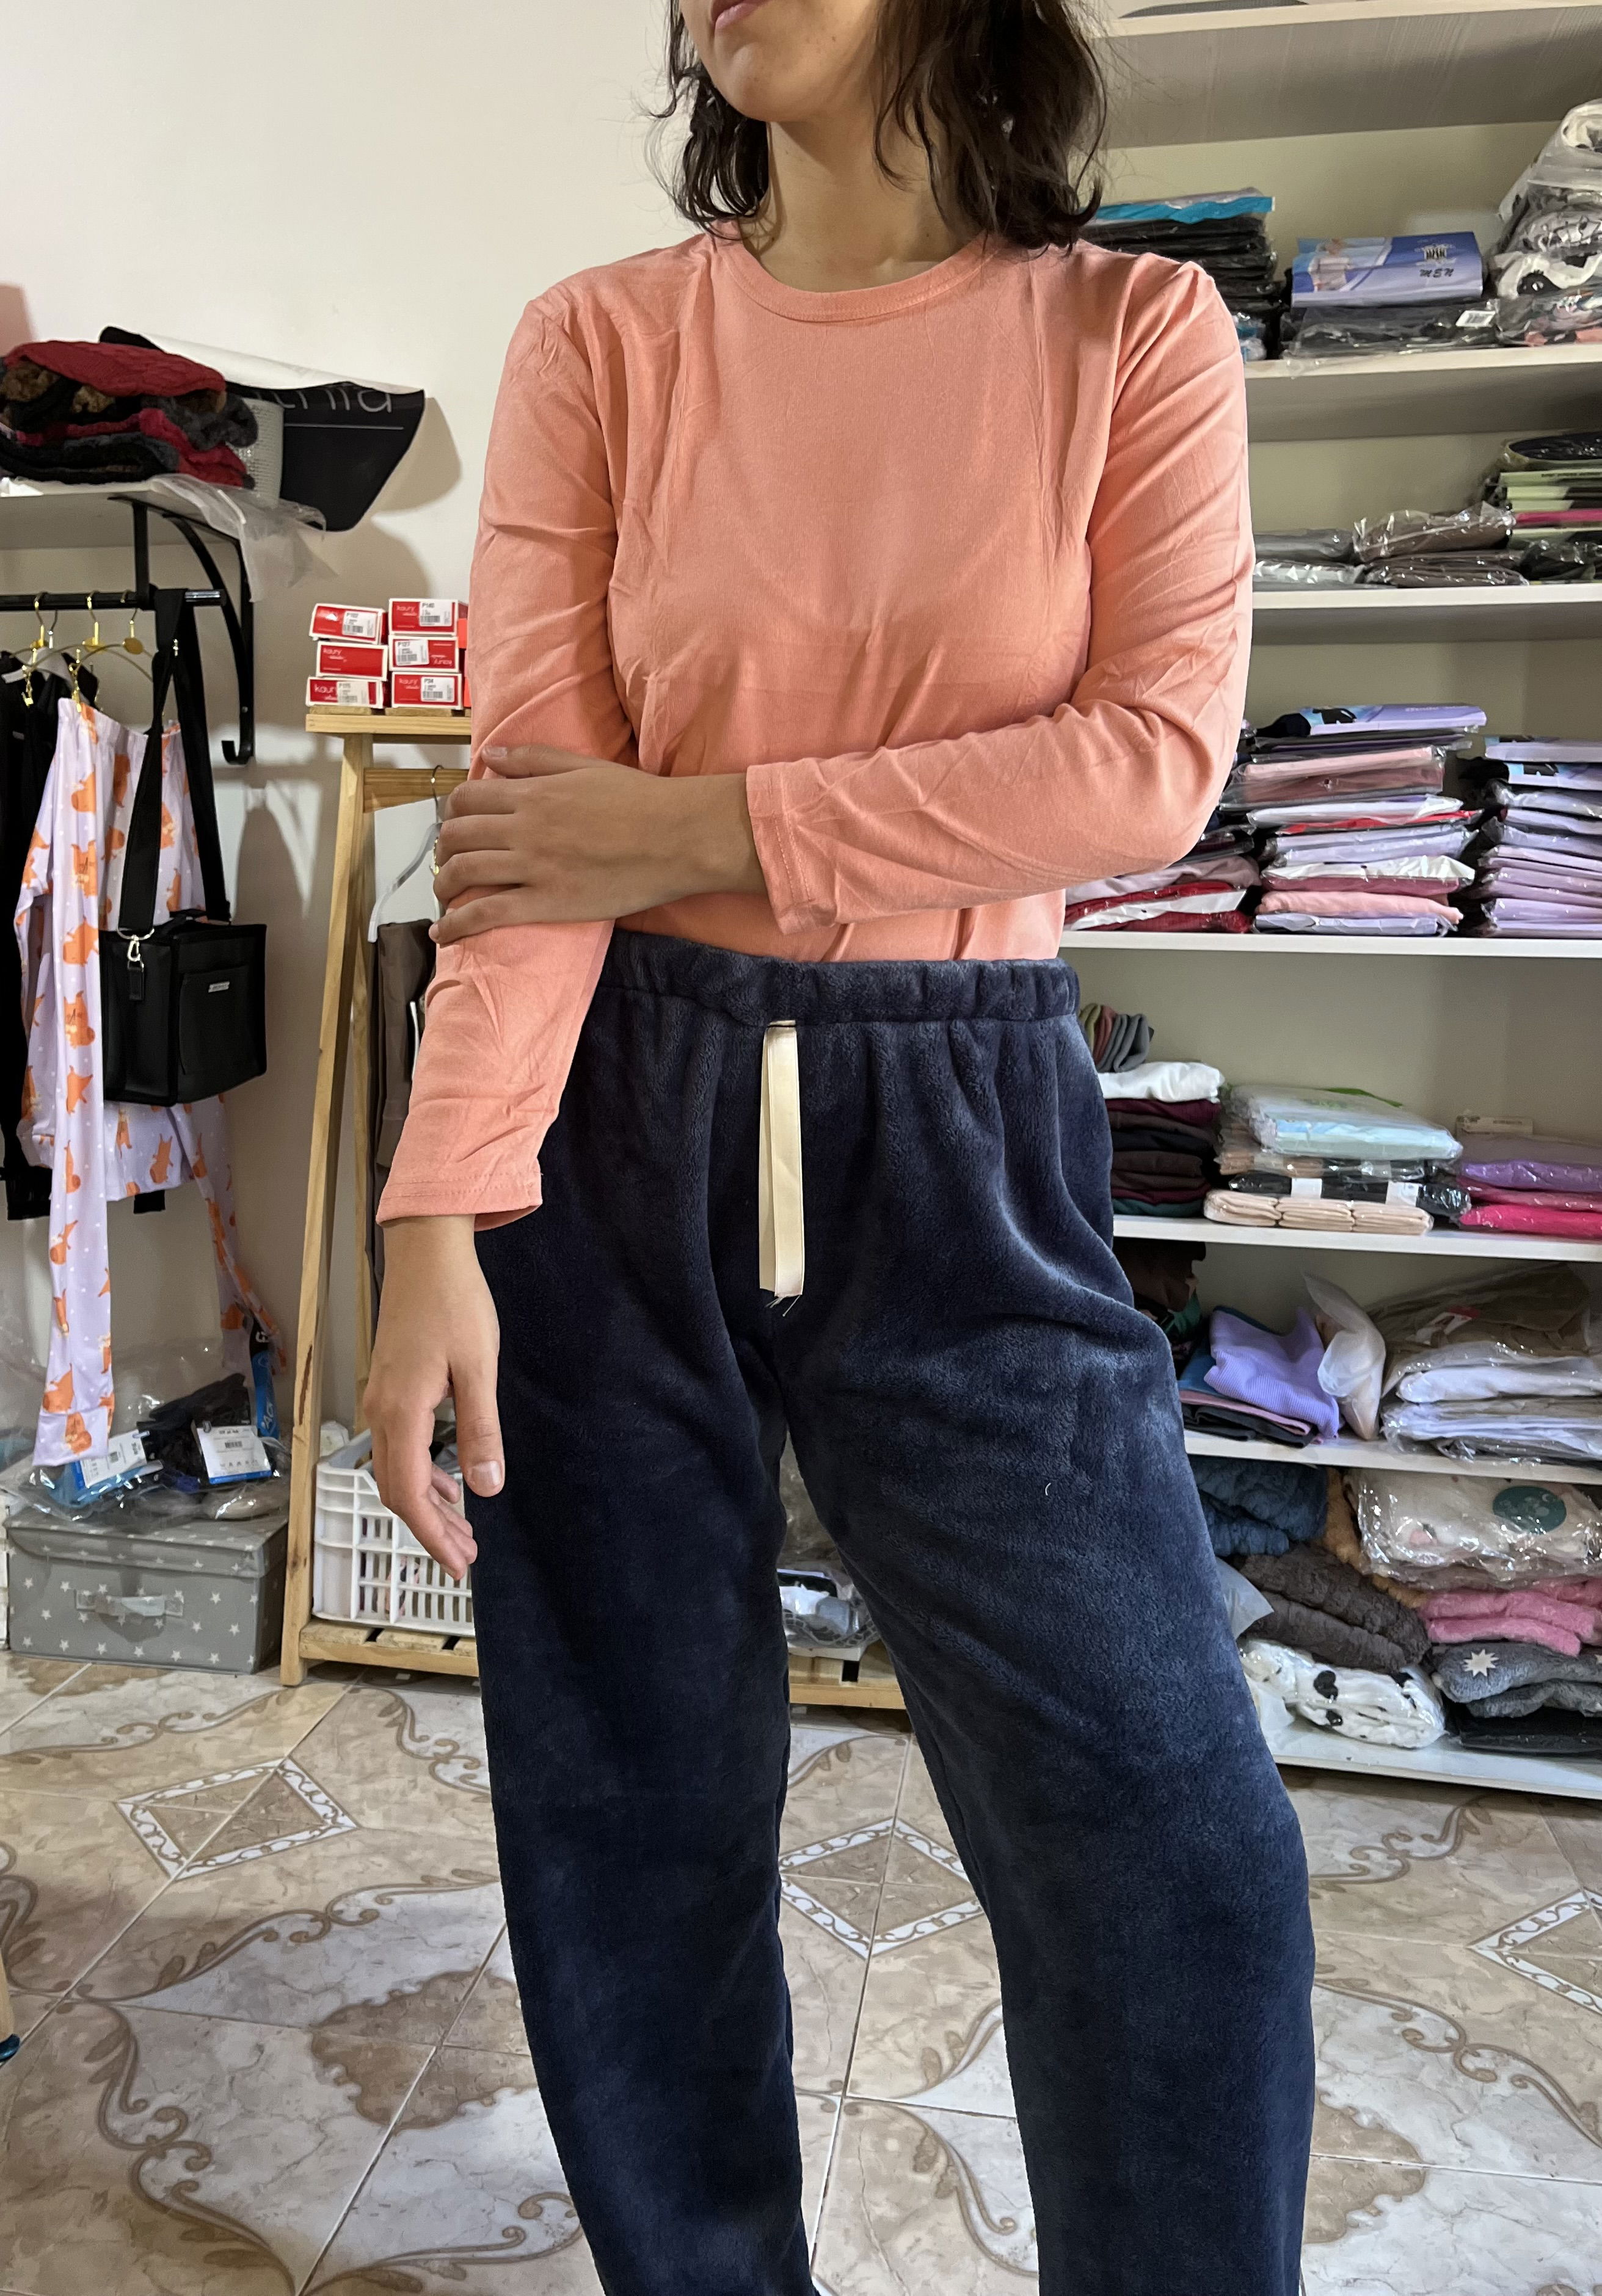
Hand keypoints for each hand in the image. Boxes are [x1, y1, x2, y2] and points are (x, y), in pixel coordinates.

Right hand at [365, 1217, 503, 1581]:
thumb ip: (480, 1429)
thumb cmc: (455, 1303)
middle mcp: (382, 1411)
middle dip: (430, 1528)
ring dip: (427, 1503)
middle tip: (464, 1557)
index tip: (457, 1565)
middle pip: (397, 1490)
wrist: (426, 1253)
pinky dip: (422, 1474)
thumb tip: (486, 1488)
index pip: (408, 1494)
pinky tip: (449, 1481)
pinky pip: (399, 1447)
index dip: (432, 1535)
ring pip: (396, 1470)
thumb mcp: (478, 1367)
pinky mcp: (389, 1387)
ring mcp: (381, 1399)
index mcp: (401, 1412)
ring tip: (462, 1529)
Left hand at [430, 743, 764, 943]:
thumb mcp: (585, 766)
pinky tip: (443, 932)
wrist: (678, 837)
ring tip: (444, 893)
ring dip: (443, 885)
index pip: (467, 799)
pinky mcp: (547, 902)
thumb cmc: (640, 800)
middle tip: (446, 861)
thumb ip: (534, 759)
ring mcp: (533, 867)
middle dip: (442, 850)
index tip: (454, 824)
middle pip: (457, 836)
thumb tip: (492, 756)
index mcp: (532, 793)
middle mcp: (524, 828)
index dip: (452, 812)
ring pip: (463, 873)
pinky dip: (457, 924)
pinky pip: (486, 913)